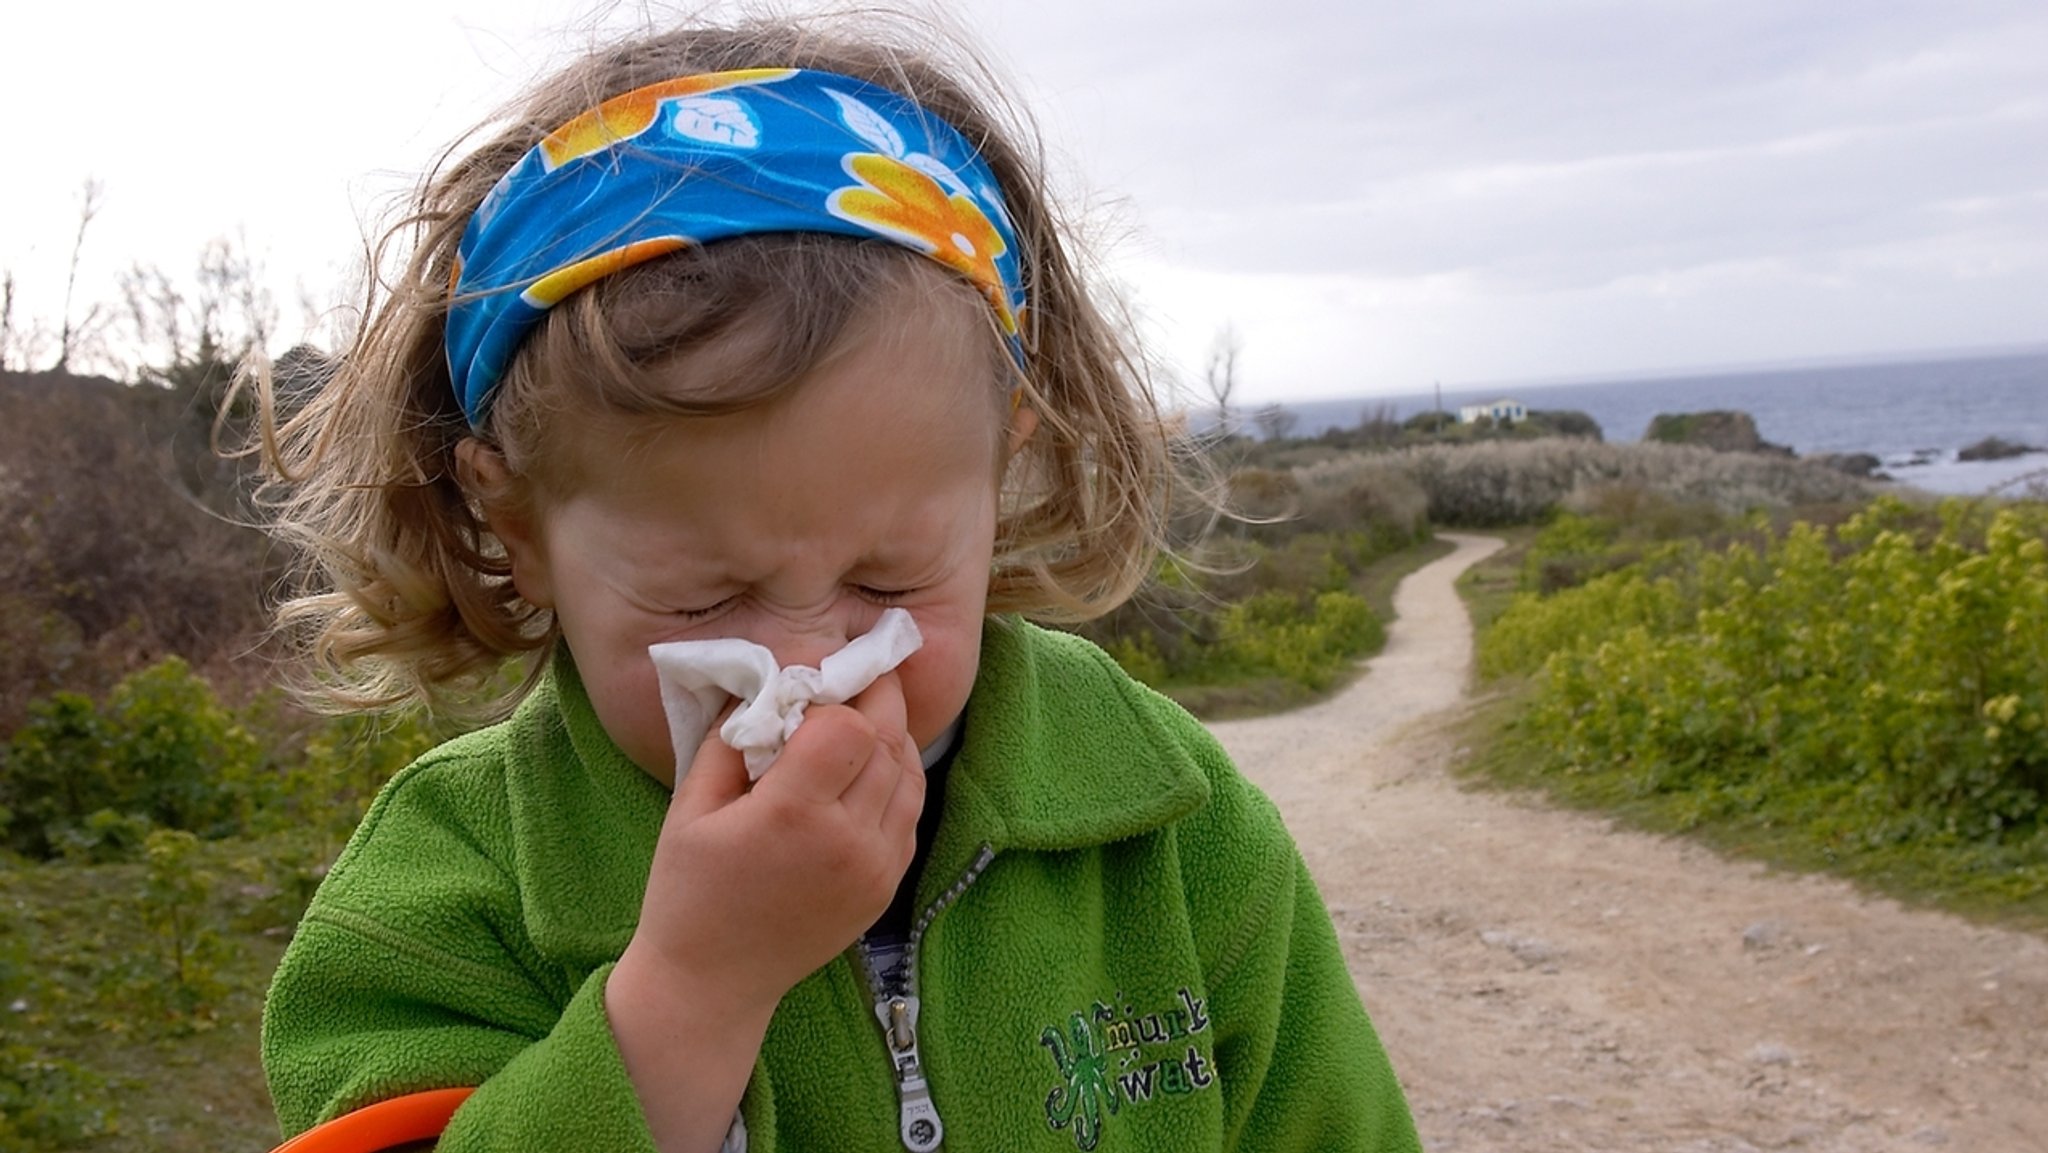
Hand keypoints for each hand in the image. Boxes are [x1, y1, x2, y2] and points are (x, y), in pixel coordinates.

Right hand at [608, 674, 924, 1150]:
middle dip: (874, 701)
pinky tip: (868, 767)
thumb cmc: (688, 890)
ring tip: (858, 720)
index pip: (851, 726)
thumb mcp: (691, 806)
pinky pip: (910, 812)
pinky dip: (897, 779)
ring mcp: (875, 867)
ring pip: (909, 773)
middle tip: (850, 679)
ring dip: (890, 737)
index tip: (812, 689)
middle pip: (889, 741)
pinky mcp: (886, 887)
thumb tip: (771, 682)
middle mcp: (847, 840)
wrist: (713, 983)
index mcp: (793, 815)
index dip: (836, 698)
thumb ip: (733, 737)